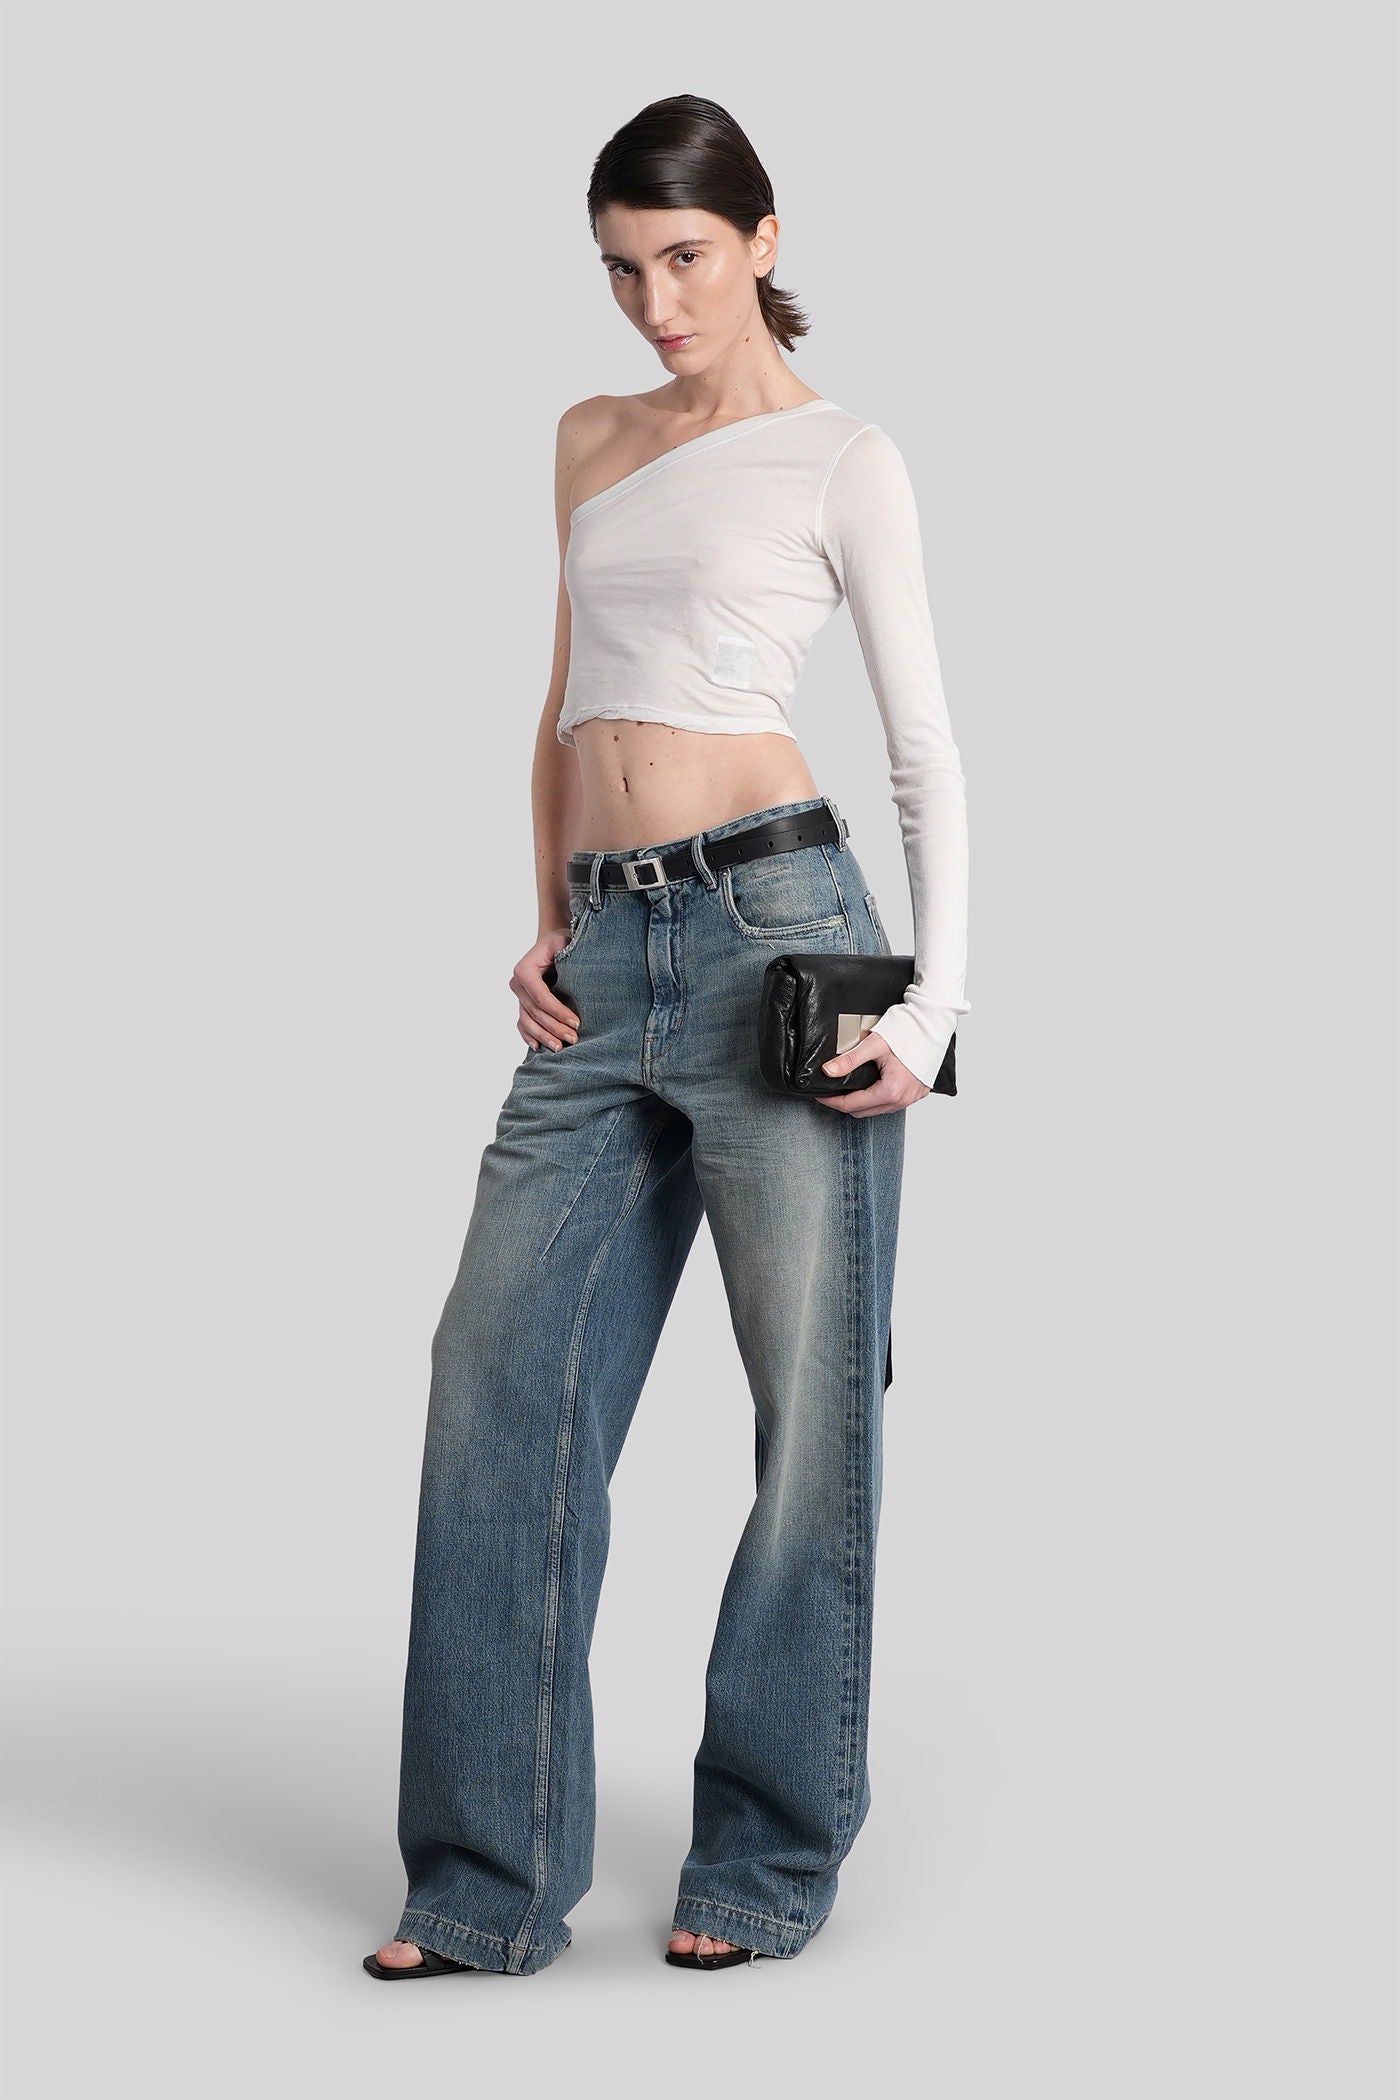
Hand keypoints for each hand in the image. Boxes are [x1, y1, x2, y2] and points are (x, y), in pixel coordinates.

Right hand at [512, 931, 580, 1052]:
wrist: (551, 944)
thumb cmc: (561, 943)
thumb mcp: (564, 943)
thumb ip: (567, 956)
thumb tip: (578, 979)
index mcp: (524, 970)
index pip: (542, 997)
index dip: (558, 1012)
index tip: (577, 1023)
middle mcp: (517, 984)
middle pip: (535, 1012)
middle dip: (554, 1028)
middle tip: (574, 1038)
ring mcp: (518, 996)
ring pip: (528, 1021)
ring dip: (543, 1036)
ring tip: (560, 1048)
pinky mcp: (522, 1003)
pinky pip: (522, 1023)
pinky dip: (529, 1036)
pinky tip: (538, 1047)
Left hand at [812, 1031, 929, 1115]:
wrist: (934, 1022)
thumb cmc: (909, 1030)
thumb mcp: (873, 1044)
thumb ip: (849, 1060)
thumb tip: (828, 1071)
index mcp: (891, 1090)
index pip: (852, 1105)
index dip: (832, 1101)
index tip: (820, 1096)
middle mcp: (903, 1098)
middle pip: (863, 1112)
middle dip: (845, 1104)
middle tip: (832, 1091)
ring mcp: (912, 1097)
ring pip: (878, 1110)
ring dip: (862, 1102)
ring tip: (850, 1088)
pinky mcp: (919, 1092)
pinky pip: (893, 1103)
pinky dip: (879, 1099)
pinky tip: (872, 1086)